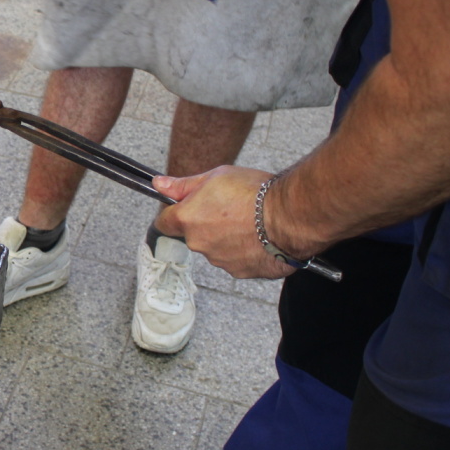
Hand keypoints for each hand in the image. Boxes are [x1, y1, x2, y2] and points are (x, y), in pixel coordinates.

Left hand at [153, 166, 296, 278]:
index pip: (164, 222)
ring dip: (227, 238)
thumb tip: (159, 184)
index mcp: (188, 220)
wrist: (291, 217)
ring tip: (251, 222)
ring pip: (216, 248)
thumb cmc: (255, 194)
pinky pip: (238, 260)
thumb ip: (183, 185)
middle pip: (194, 235)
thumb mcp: (216, 177)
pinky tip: (260, 237)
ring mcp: (220, 261)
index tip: (183, 208)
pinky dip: (246, 251)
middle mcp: (199, 244)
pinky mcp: (242, 273)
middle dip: (206, 224)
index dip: (172, 214)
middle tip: (230, 208)